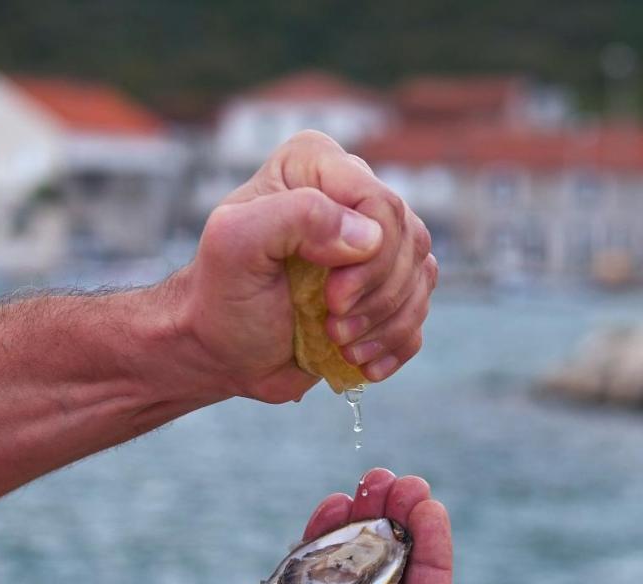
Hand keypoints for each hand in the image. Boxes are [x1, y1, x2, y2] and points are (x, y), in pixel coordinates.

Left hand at [177, 131, 438, 402]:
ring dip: (384, 325)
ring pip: (421, 279)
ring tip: (339, 342)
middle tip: (332, 326)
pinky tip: (359, 359)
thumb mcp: (235, 245)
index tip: (331, 298)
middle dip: (375, 296)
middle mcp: (353, 196)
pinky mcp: (388, 289)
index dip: (370, 259)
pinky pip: (419, 314)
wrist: (222, 350)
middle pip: (410, 242)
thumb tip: (368, 237)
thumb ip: (296, 217)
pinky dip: (394, 345)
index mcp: (317, 166)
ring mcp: (377, 245)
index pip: (382, 203)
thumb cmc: (221, 295)